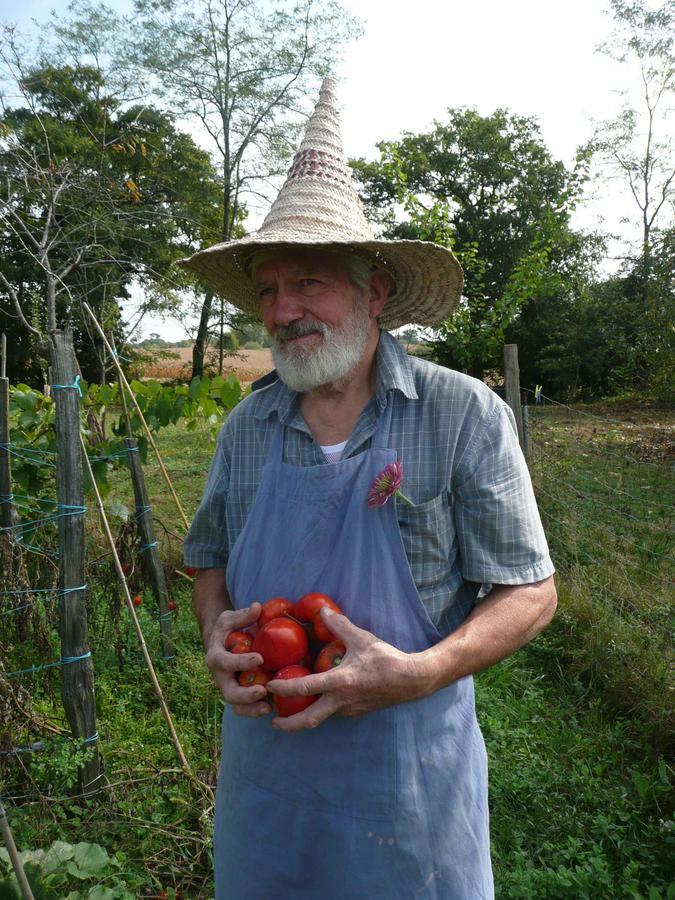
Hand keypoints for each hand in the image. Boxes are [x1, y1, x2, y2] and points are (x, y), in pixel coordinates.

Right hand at [204, 603, 270, 717]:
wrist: (219, 642)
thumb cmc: (227, 629)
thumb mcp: (230, 618)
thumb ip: (242, 615)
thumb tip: (257, 607)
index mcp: (216, 656)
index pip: (226, 662)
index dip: (241, 662)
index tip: (260, 658)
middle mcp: (220, 676)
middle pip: (228, 692)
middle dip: (245, 695)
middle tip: (263, 691)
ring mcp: (228, 687)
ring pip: (235, 705)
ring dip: (250, 709)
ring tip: (268, 708)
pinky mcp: (237, 694)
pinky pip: (243, 708)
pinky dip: (253, 711)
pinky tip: (270, 708)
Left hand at [266, 608, 429, 732]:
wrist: (411, 680)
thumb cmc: (385, 658)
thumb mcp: (361, 638)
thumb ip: (339, 625)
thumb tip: (322, 610)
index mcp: (339, 683)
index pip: (304, 688)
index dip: (284, 688)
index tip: (269, 685)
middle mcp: (341, 702)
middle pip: (308, 720)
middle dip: (289, 724)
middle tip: (272, 720)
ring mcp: (349, 710)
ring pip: (321, 718)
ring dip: (304, 717)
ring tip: (289, 710)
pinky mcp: (356, 713)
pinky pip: (334, 714)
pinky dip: (321, 711)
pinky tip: (317, 701)